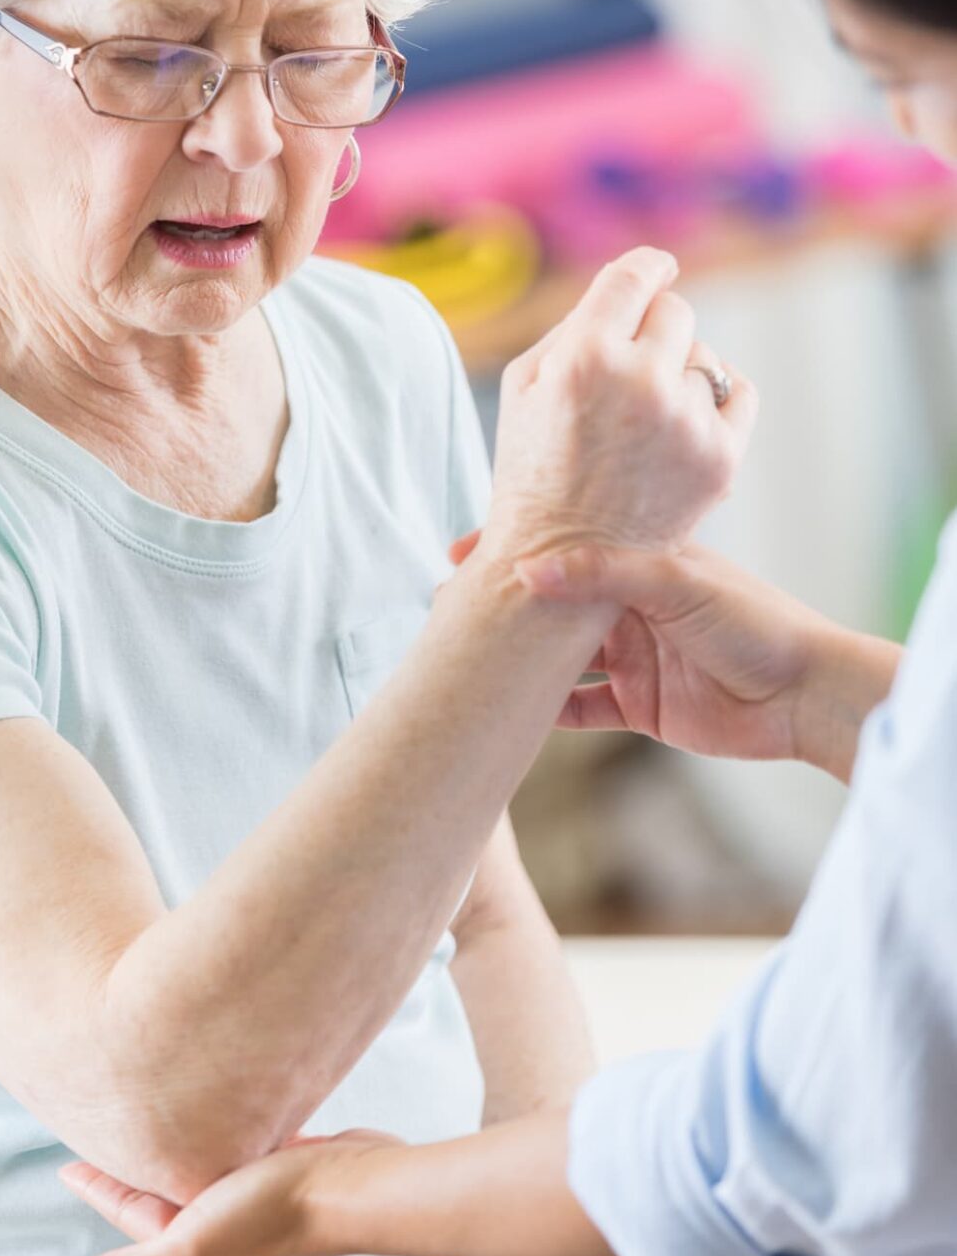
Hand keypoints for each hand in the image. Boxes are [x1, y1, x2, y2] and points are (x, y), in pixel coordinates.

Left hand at [57, 1130, 400, 1255]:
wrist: (355, 1187)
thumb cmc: (274, 1212)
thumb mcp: (190, 1242)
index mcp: (193, 1242)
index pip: (130, 1210)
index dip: (97, 1185)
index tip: (67, 1162)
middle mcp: (221, 1219)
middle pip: (162, 1187)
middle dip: (133, 1161)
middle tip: (104, 1124)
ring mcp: (253, 1191)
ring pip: (201, 1163)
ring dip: (176, 1142)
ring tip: (153, 1112)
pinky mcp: (283, 1160)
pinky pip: (240, 1143)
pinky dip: (222, 1129)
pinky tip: (220, 1105)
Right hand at [448, 536, 899, 782]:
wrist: (804, 696)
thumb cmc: (756, 622)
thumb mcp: (679, 581)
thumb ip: (604, 572)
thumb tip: (529, 570)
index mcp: (643, 560)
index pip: (567, 545)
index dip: (518, 546)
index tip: (464, 549)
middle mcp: (631, 605)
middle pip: (555, 602)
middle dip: (506, 602)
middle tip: (449, 602)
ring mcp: (632, 656)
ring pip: (559, 655)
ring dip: (520, 656)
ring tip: (470, 653)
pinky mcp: (637, 706)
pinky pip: (579, 707)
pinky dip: (545, 710)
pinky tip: (508, 709)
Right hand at [479, 250, 756, 574]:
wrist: (561, 558)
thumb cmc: (534, 465)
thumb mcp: (525, 384)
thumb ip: (575, 324)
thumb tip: (633, 283)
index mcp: (585, 357)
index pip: (634, 277)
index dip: (648, 266)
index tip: (657, 268)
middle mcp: (642, 383)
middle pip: (675, 312)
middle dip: (654, 331)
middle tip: (631, 367)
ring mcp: (686, 422)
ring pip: (704, 355)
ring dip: (679, 372)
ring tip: (643, 418)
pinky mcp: (720, 457)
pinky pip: (738, 391)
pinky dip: (716, 399)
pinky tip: (683, 421)